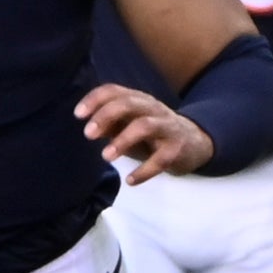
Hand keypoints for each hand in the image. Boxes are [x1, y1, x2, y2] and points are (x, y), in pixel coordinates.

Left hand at [77, 83, 213, 183]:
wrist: (194, 142)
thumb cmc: (151, 135)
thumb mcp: (129, 126)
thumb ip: (109, 125)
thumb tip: (88, 127)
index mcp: (137, 100)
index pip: (114, 91)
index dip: (94, 100)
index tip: (78, 115)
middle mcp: (152, 109)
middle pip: (129, 104)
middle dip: (106, 116)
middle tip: (88, 134)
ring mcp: (166, 127)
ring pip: (145, 126)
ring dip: (123, 140)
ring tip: (106, 156)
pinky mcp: (177, 149)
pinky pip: (161, 159)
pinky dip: (144, 170)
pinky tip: (130, 181)